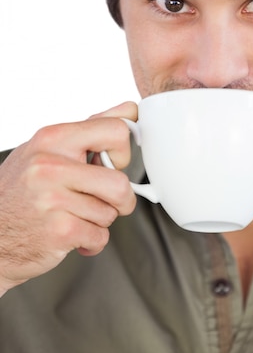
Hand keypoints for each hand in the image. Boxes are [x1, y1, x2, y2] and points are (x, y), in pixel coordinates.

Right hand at [0, 102, 137, 295]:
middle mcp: (50, 166)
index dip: (123, 151)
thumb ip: (91, 129)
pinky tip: (71, 234)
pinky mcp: (59, 231)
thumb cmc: (23, 190)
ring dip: (100, 220)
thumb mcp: (48, 149)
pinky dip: (92, 241)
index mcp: (52, 138)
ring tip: (75, 215)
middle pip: (120, 183)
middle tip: (106, 200)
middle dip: (121, 198)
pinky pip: (101, 236)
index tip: (113, 163)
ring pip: (112, 212)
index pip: (116, 130)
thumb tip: (130, 111)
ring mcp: (53, 199)